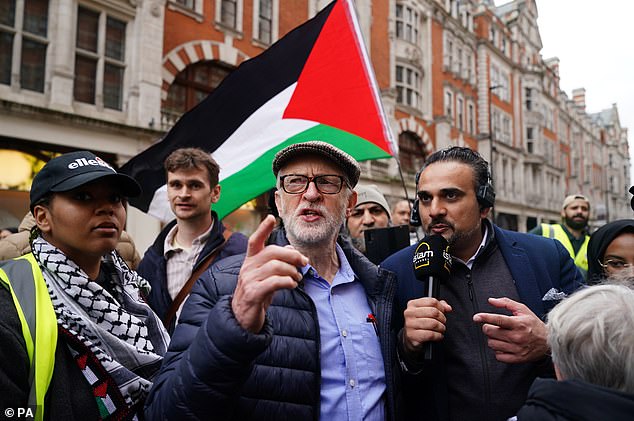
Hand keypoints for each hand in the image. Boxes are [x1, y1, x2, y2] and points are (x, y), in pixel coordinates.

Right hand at [231, 215, 307, 332]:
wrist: (242, 318)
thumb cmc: (258, 293)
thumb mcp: (266, 276)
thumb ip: (277, 262)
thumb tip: (291, 249)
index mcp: (250, 260)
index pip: (254, 240)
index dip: (263, 229)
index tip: (272, 218)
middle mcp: (247, 267)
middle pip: (272, 252)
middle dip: (292, 255)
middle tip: (304, 263)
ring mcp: (249, 280)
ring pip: (275, 266)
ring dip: (292, 271)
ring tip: (298, 278)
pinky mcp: (253, 294)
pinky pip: (274, 282)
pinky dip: (287, 282)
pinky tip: (292, 285)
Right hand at [402, 297, 451, 354]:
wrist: (410, 337)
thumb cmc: (421, 323)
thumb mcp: (428, 311)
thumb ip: (439, 306)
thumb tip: (448, 308)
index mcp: (412, 304)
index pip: (432, 301)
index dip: (441, 307)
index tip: (443, 312)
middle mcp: (409, 313)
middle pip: (433, 312)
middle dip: (442, 318)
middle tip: (442, 322)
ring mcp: (410, 324)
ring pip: (433, 323)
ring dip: (441, 328)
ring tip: (441, 329)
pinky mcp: (412, 336)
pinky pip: (430, 334)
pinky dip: (438, 336)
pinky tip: (438, 336)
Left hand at [473, 297, 547, 362]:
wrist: (548, 341)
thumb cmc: (534, 325)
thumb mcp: (522, 310)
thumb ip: (506, 303)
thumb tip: (492, 301)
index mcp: (518, 323)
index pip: (498, 320)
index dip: (485, 317)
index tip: (476, 317)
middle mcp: (517, 336)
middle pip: (491, 332)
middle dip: (488, 328)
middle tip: (493, 327)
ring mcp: (517, 348)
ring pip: (492, 344)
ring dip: (492, 339)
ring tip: (500, 336)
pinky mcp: (517, 358)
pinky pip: (498, 356)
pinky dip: (498, 350)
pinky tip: (503, 345)